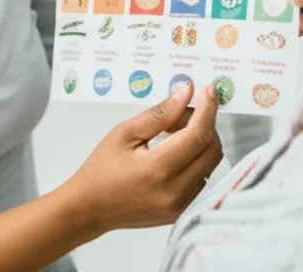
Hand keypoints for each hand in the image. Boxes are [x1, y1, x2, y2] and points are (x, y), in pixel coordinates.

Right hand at [58, 82, 222, 234]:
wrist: (91, 208)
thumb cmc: (101, 169)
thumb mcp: (124, 133)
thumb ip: (160, 113)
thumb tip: (186, 93)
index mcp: (157, 169)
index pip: (198, 135)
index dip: (207, 109)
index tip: (208, 90)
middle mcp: (175, 191)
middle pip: (212, 149)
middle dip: (204, 123)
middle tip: (179, 113)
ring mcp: (181, 204)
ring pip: (211, 163)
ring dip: (201, 141)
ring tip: (172, 134)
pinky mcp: (183, 211)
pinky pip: (203, 178)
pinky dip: (196, 159)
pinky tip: (174, 153)